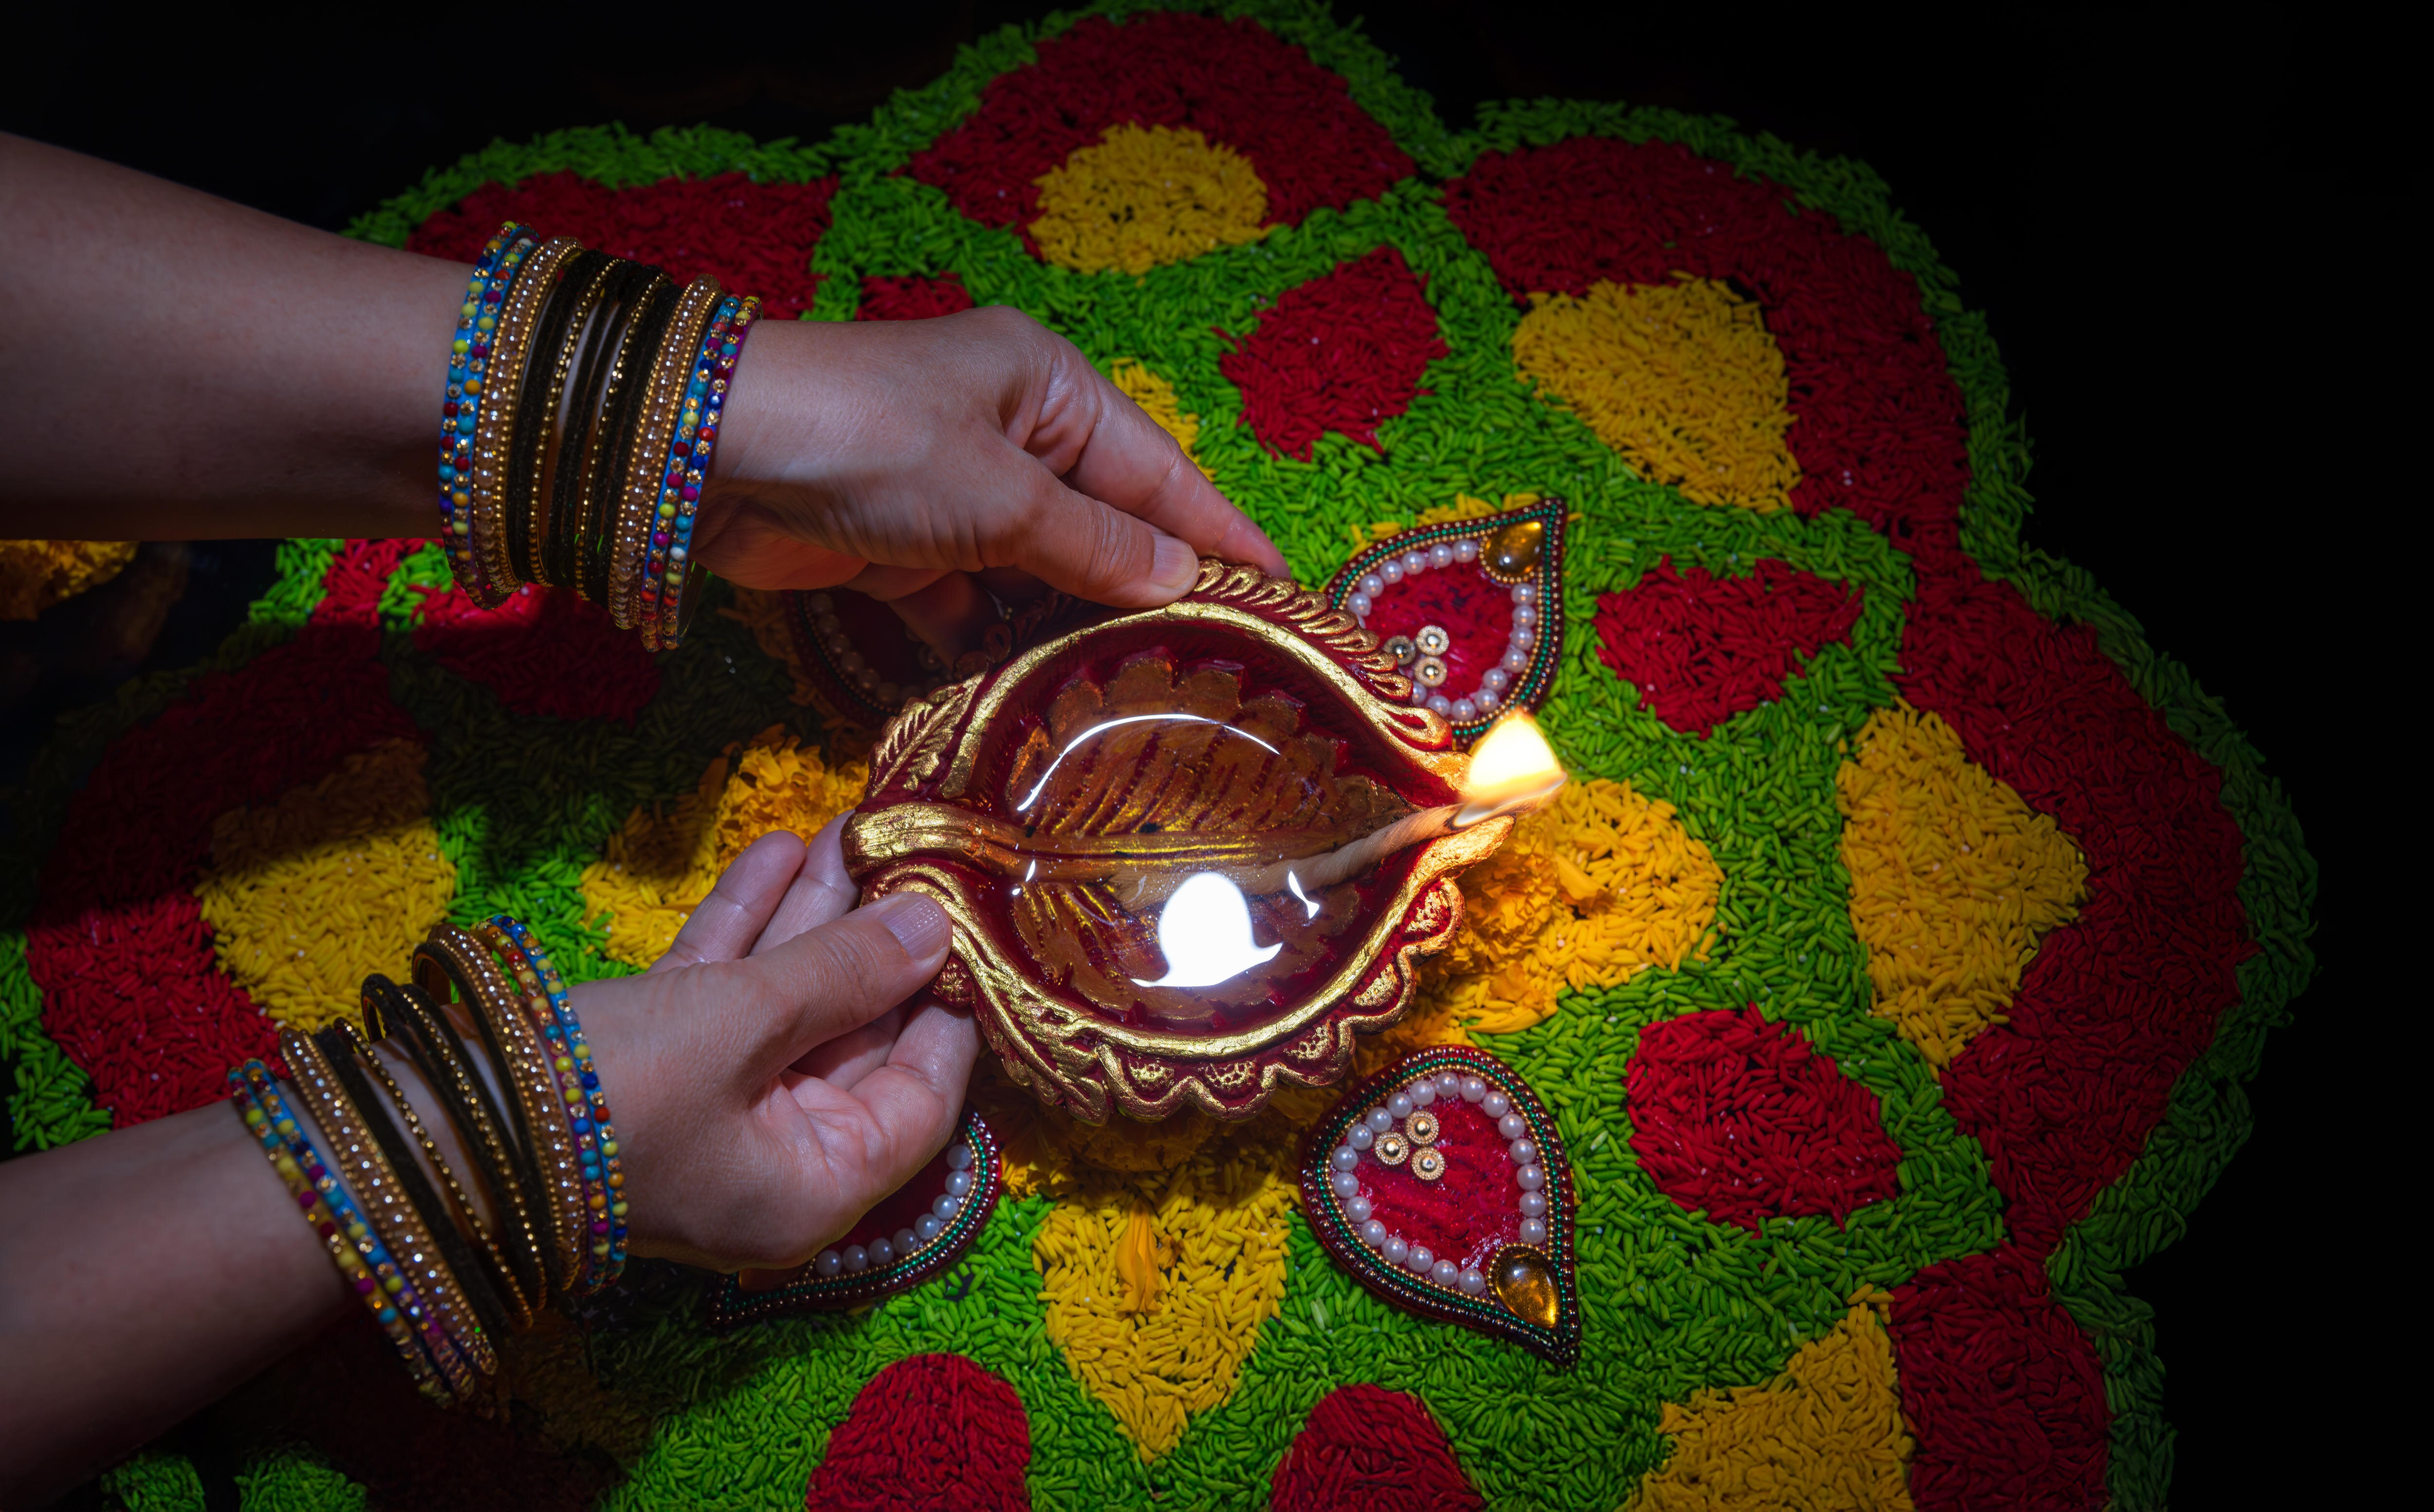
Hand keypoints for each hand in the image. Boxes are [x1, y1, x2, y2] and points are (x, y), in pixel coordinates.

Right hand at [568, 819, 975, 1271]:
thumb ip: (843, 973)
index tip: (967, 925)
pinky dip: (747, 926)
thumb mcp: (744, 1023)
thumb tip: (931, 932)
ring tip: (850, 827)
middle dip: (872, 939)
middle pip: (851, 1039)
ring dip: (812, 915)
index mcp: (815, 1186)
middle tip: (907, 854)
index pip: (921, 1099)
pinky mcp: (651, 1066)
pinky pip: (720, 992)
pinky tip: (778, 848)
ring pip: (784, 1002)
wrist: (438, 1127)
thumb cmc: (612, 1094)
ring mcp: (711, 1112)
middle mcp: (772, 1158)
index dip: (945, 1008)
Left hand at [695, 304, 1290, 659]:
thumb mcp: (1001, 494)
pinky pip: (969, 606)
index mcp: (1050, 389)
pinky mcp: (898, 548)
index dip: (1222, 539)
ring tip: (1137, 703)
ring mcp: (951, 492)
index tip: (1284, 602)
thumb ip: (1094, 546)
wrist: (708, 455)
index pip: (1162, 474)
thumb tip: (1184, 583)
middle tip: (1218, 675)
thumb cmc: (872, 442)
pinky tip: (1032, 699)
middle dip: (1149, 597)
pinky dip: (992, 646)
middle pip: (1104, 527)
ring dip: (1070, 632)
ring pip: (1037, 575)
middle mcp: (1010, 434)